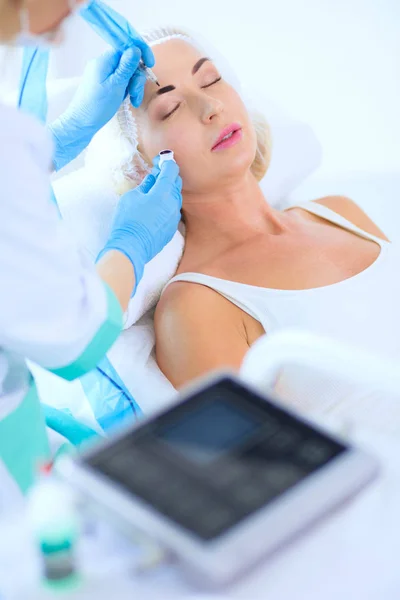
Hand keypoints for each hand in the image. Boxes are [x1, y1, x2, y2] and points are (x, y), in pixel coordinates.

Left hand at [49, 44, 153, 170]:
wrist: (81, 124)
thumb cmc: (97, 106)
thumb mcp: (116, 85)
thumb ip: (126, 66)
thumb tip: (135, 48)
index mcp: (104, 61)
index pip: (126, 48)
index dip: (140, 54)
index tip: (150, 64)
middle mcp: (103, 65)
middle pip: (128, 62)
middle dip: (137, 77)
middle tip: (135, 94)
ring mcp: (103, 75)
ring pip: (126, 74)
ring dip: (134, 86)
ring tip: (133, 101)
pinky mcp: (104, 85)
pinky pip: (121, 82)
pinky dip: (127, 91)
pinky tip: (129, 101)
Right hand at [98, 160, 182, 293]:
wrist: (131, 247)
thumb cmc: (127, 220)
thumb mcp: (132, 197)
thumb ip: (146, 185)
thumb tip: (153, 178)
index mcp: (163, 193)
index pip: (171, 171)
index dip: (166, 162)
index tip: (160, 160)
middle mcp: (173, 204)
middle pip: (176, 183)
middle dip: (168, 175)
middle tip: (157, 173)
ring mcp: (174, 217)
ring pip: (175, 197)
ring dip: (167, 190)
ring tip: (154, 190)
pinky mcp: (172, 228)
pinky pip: (172, 211)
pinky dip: (167, 204)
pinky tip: (156, 206)